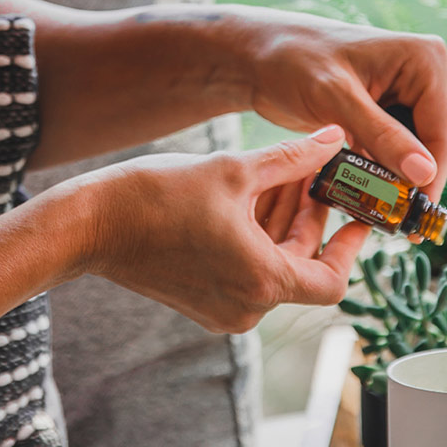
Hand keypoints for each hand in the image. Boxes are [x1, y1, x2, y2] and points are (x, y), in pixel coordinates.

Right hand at [77, 125, 369, 332]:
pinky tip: (251, 195)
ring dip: (281, 223)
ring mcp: (220, 308)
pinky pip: (245, 272)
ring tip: (284, 174)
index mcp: (262, 281)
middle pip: (300, 265)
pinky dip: (255, 238)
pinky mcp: (199, 301)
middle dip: (310, 217)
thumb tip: (334, 139)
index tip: (358, 214)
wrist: (88, 226)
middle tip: (317, 172)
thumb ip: (293, 158)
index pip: (332, 279)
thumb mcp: (234, 171)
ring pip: (272, 266)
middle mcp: (246, 307)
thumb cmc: (155, 197)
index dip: (351, 245)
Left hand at [228, 7, 446, 199]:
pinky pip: (402, 154)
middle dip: (419, 181)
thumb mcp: (335, 99)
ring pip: (427, 155)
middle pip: (446, 148)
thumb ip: (381, 135)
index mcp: (426, 61)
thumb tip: (425, 173)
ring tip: (370, 202)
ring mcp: (410, 96)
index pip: (445, 134)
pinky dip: (385, 172)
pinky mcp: (390, 114)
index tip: (411, 221)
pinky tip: (359, 186)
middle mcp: (427, 76)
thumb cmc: (292, 61)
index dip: (431, 179)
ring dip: (402, 179)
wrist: (260, 56)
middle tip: (387, 215)